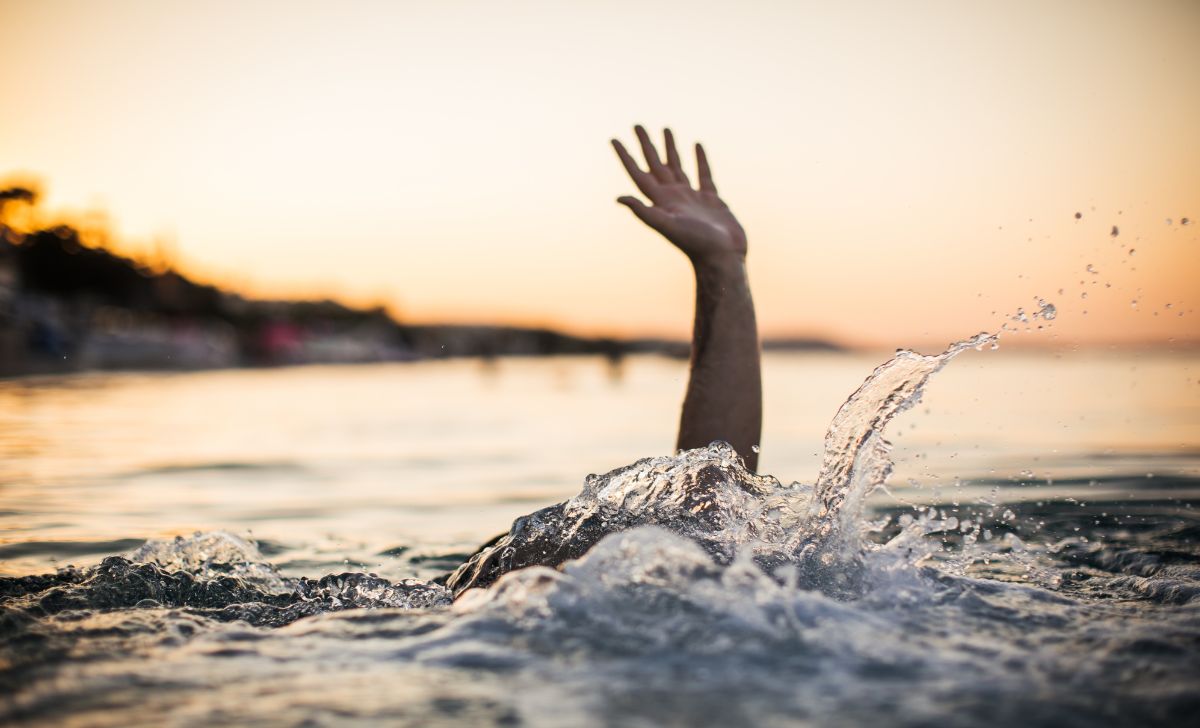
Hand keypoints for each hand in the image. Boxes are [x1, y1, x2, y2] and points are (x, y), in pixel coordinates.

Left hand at [612, 126, 746, 264]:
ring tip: (665, 129)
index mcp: (660, 201)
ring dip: (669, 148)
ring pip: (677, 167)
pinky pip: (704, 174)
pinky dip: (700, 159)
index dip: (626, 156)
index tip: (614, 139)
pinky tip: (696, 146)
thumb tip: (618, 198)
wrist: (723, 258)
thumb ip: (645, 212)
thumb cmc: (696, 244)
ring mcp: (691, 198)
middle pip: (655, 165)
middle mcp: (673, 197)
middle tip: (637, 125)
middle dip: (646, 145)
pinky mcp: (711, 200)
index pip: (638, 173)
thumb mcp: (667, 226)